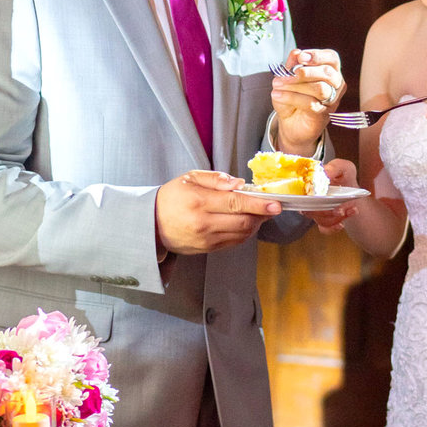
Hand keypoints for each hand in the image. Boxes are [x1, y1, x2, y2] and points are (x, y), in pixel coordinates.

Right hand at [157, 170, 281, 254]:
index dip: (259, 204)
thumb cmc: (170, 198)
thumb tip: (239, 184)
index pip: (236, 203)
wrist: (150, 224)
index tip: (276, 204)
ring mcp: (205, 239)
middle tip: (271, 207)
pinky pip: (233, 242)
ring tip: (258, 214)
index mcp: (199, 201)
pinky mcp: (206, 249)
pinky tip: (245, 224)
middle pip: (243, 221)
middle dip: (262, 215)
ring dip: (255, 224)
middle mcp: (203, 223)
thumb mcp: (189, 178)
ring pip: (241, 234)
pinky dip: (244, 233)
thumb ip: (216, 179)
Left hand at [271, 48, 345, 153]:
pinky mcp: (323, 115)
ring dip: (296, 85)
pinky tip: (277, 94)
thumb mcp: (288, 78)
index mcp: (330, 70)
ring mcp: (332, 101)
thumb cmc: (292, 96)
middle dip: (306, 71)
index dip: (317, 55)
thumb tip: (296, 53)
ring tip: (277, 84)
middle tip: (288, 73)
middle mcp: (336, 85)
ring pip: (320, 88)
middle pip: (328, 73)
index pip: (331, 58)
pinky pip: (310, 103)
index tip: (300, 57)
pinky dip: (291, 97)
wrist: (290, 122)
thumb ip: (292, 65)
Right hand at [305, 157, 364, 230]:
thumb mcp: (344, 168)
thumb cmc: (344, 178)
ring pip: (318, 220)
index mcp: (309, 184)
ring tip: (351, 210)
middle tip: (341, 209)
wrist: (353, 191)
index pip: (300, 193)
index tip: (324, 197)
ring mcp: (315, 211)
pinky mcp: (322, 221)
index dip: (310, 197)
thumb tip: (326, 172)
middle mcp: (309, 198)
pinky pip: (323, 229)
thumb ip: (335, 167)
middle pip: (309, 210)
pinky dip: (332, 228)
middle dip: (326, 212)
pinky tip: (341, 224)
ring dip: (335, 218)